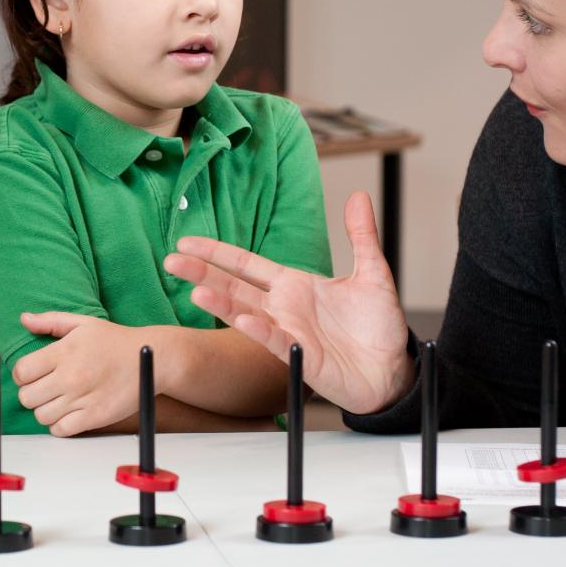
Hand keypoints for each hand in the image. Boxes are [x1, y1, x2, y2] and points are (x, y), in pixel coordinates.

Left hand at [12, 312, 142, 435]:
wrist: (151, 358)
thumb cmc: (116, 341)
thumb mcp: (83, 323)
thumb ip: (51, 321)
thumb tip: (24, 319)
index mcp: (64, 351)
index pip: (21, 371)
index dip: (22, 374)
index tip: (32, 374)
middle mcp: (71, 376)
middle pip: (26, 397)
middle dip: (32, 393)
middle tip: (45, 388)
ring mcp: (83, 398)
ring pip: (41, 416)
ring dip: (46, 410)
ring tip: (59, 400)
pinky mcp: (95, 416)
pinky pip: (60, 430)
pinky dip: (60, 425)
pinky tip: (69, 413)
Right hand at [163, 192, 410, 413]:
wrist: (393, 370)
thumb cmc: (378, 327)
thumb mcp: (372, 273)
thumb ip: (361, 236)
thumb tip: (359, 196)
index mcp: (294, 285)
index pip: (245, 264)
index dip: (216, 252)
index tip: (186, 242)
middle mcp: (283, 307)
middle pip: (234, 286)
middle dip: (202, 273)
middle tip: (172, 261)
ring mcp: (288, 332)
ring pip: (246, 314)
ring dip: (221, 303)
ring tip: (196, 291)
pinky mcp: (300, 357)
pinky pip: (275, 341)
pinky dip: (259, 331)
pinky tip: (243, 319)